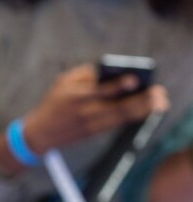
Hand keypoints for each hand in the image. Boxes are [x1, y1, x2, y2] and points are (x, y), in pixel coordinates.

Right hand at [24, 64, 169, 153]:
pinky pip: (118, 123)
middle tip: (159, 93)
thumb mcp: (61, 81)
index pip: (100, 90)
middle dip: (141, 100)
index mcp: (75, 95)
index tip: (134, 79)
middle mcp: (86, 111)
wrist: (42, 131)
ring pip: (122, 117)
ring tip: (159, 103)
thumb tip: (105, 69)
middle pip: (118, 106)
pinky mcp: (96, 132)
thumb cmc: (53, 101)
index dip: (118, 85)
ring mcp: (92, 124)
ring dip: (143, 110)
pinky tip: (145, 111)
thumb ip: (82, 74)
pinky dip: (133, 117)